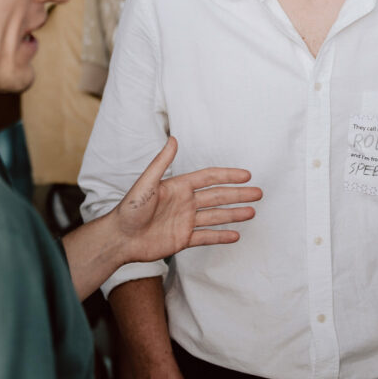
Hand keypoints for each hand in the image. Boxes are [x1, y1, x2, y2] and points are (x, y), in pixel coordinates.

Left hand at [116, 137, 259, 263]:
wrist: (119, 239)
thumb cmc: (128, 209)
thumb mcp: (146, 183)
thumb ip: (161, 162)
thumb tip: (173, 139)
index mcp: (178, 187)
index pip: (209, 178)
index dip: (228, 176)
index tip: (246, 175)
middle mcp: (185, 203)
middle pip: (217, 196)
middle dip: (238, 195)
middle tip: (258, 193)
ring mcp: (185, 222)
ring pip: (215, 216)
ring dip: (234, 214)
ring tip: (252, 212)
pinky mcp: (182, 239)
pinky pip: (206, 237)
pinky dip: (221, 236)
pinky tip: (236, 235)